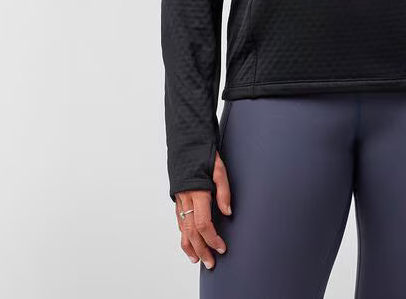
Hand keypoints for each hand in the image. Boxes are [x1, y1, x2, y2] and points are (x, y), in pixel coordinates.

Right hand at [175, 150, 232, 267]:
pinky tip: (189, 242)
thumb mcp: (219, 168)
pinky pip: (180, 222)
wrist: (186, 142)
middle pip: (191, 232)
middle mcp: (185, 199)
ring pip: (182, 229)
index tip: (222, 248)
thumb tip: (228, 213)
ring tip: (198, 259)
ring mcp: (179, 199)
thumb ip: (223, 191)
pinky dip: (184, 235)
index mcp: (197, 192)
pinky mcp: (178, 198)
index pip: (203, 224)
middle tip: (211, 263)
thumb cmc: (204, 153)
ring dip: (190, 247)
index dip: (212, 239)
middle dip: (202, 250)